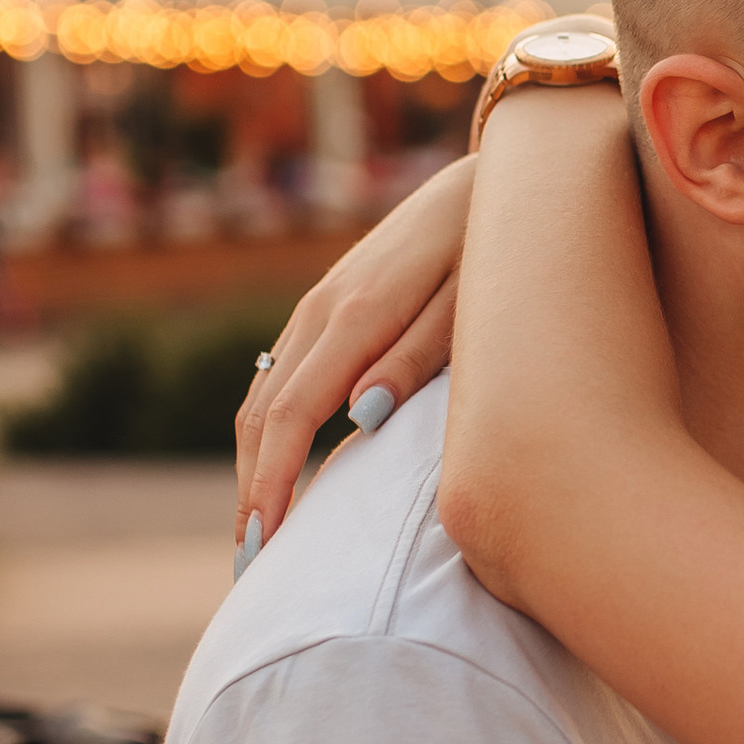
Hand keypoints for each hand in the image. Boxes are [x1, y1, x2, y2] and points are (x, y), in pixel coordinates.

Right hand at [234, 155, 474, 546]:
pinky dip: (267, 430)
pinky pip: (281, 377)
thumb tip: (360, 419)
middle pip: (260, 413)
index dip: (270, 484)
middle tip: (250, 563)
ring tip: (256, 530)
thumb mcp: (472, 302)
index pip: (290, 416)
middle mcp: (321, 311)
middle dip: (249, 490)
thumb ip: (418, 358)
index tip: (263, 544)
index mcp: (355, 316)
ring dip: (251, 464)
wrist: (493, 180)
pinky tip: (276, 467)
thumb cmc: (494, 247)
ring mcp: (318, 306)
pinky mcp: (327, 307)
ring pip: (262, 395)